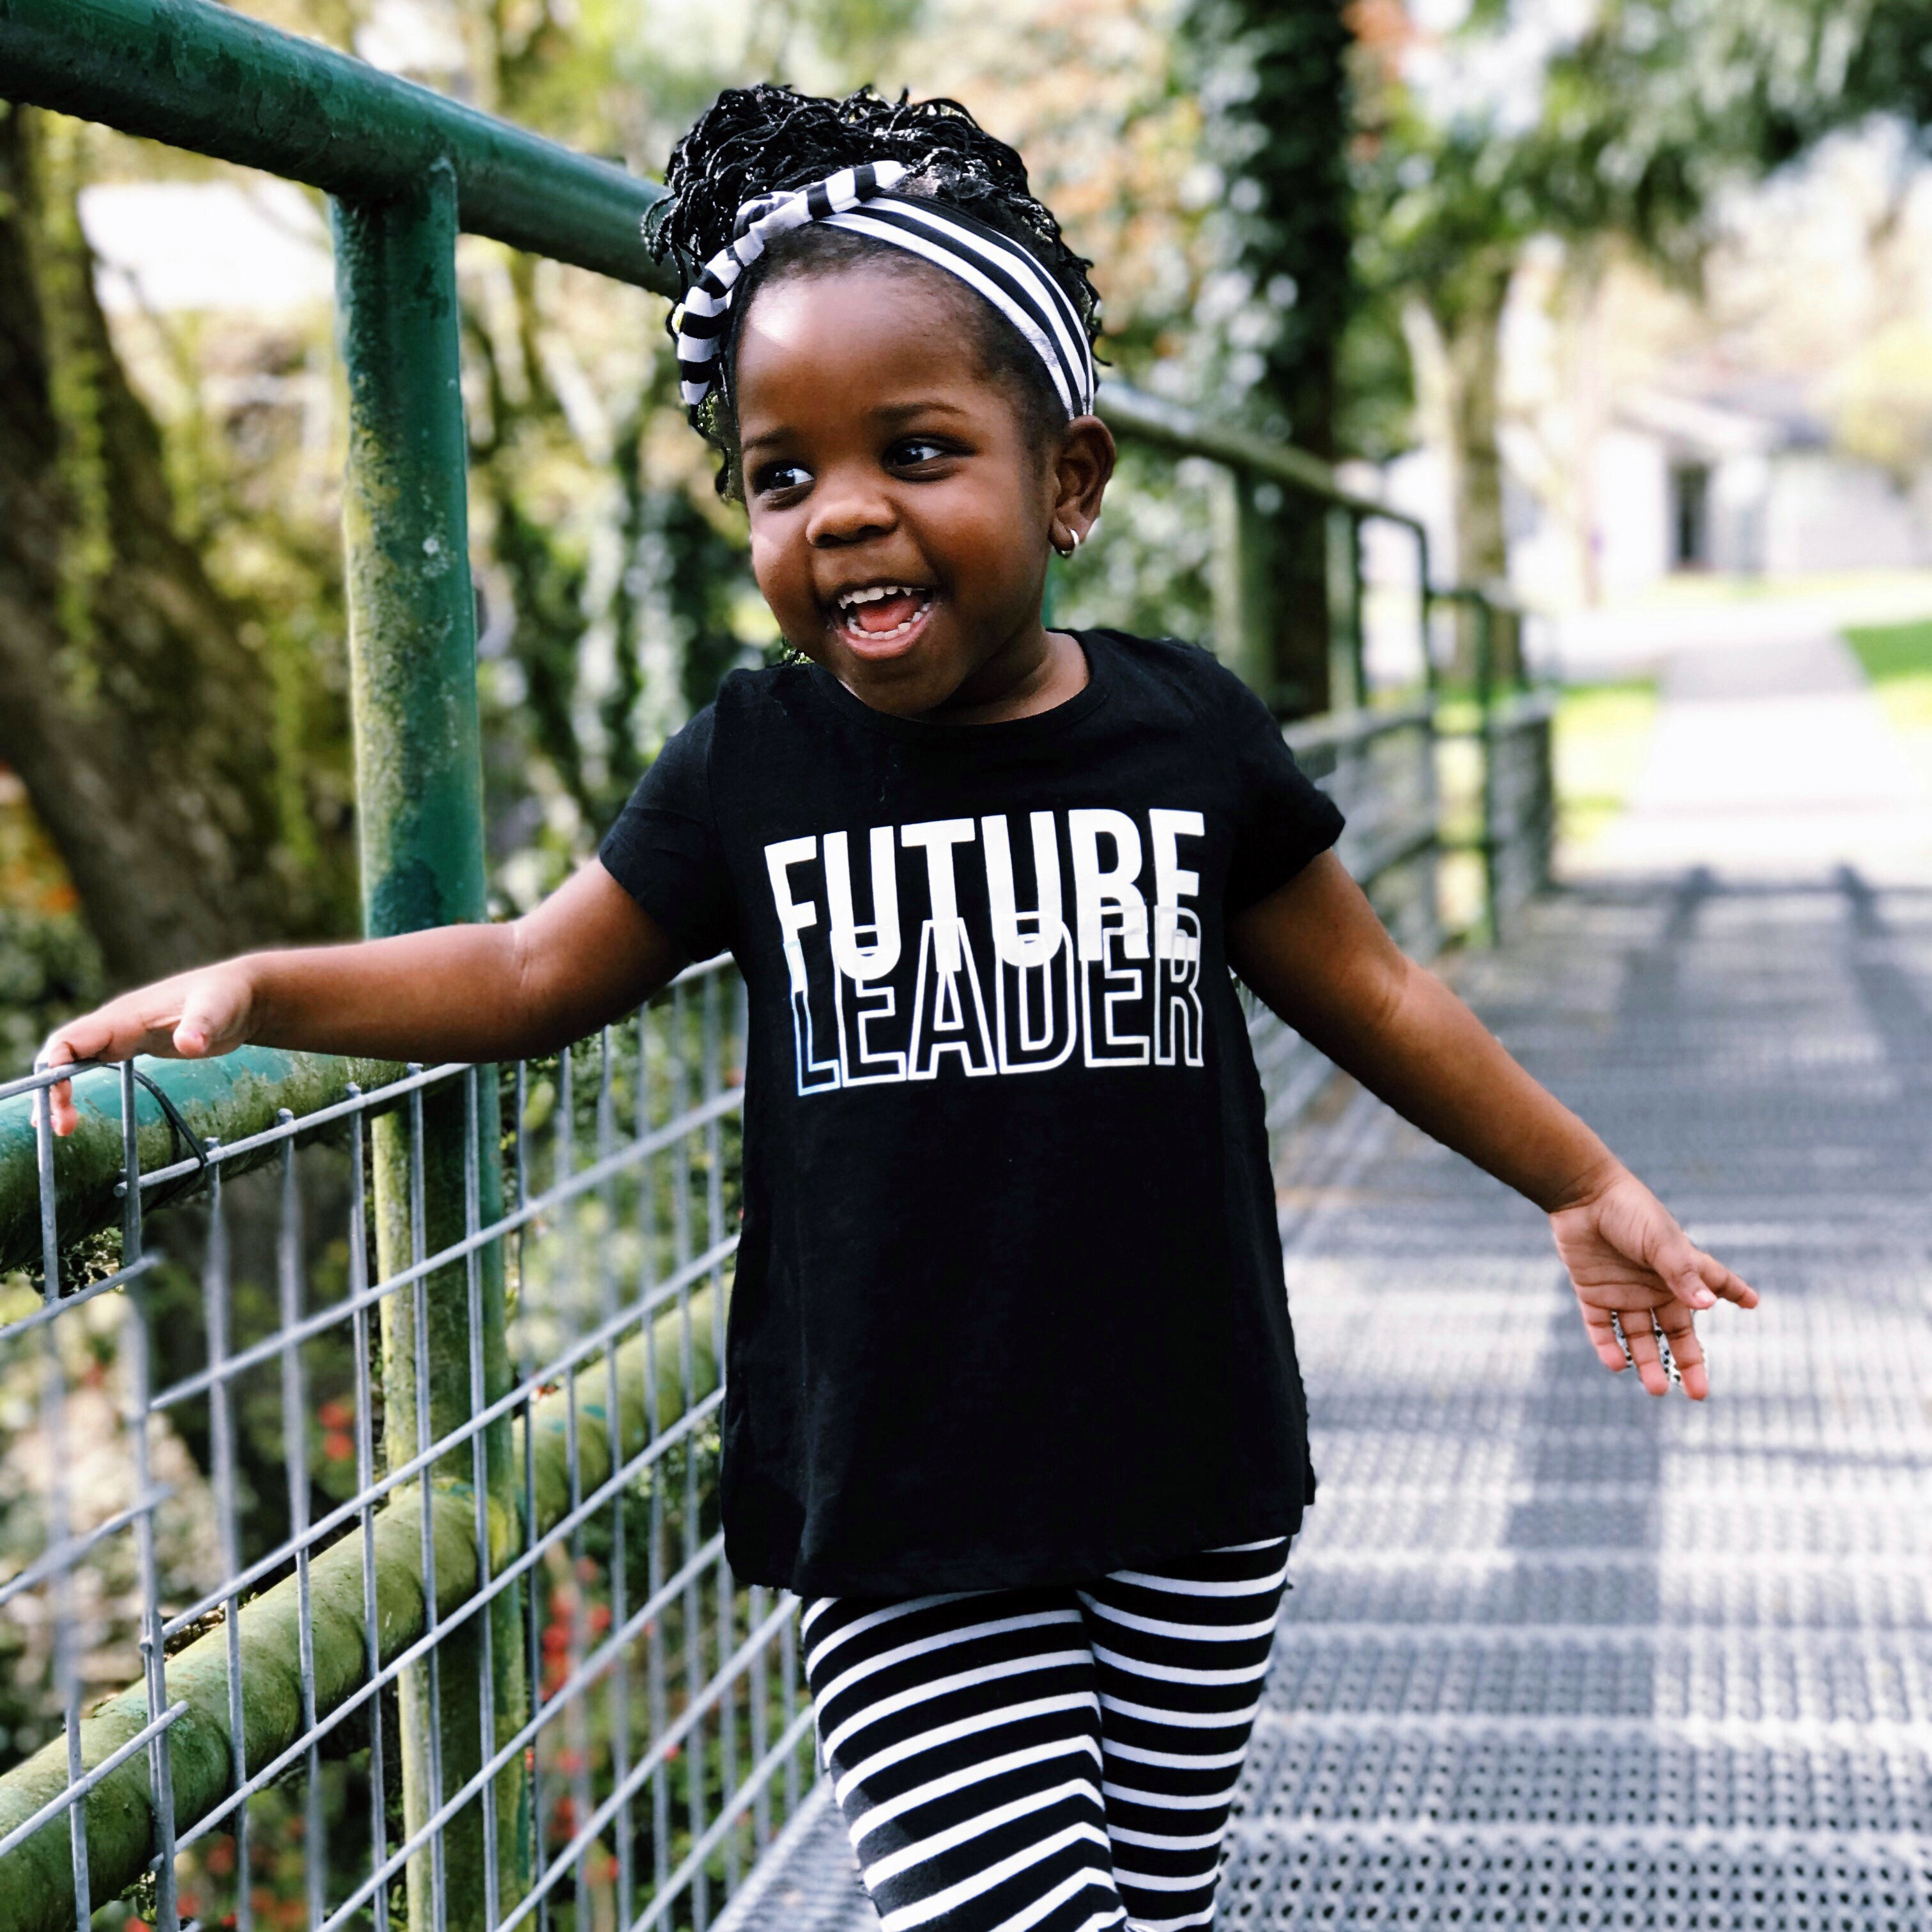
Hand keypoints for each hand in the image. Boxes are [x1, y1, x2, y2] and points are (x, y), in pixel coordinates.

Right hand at [37, 963, 257, 1138]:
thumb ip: (201, 1025)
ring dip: (60, 1090)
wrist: (242, 994)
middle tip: (61, 1127)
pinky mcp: (135, 1044)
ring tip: (61, 1128)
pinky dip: (76, 1085)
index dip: (54, 1068)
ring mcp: (123, 1034)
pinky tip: (73, 1111)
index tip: (57, 1101)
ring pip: (74, 1059)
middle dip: (53, 1087)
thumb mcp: (217, 1011)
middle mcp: (115, 1024)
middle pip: (64, 1053)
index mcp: (124, 1016)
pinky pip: (92, 1063)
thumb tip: (189, 1044)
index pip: (70, 1040)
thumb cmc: (227, 997)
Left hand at [1548, 1164, 1757, 1399]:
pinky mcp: (1593, 1292)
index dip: (1734, 1290)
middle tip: (1698, 1393)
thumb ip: (1682, 1274)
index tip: (1754, 1302)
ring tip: (1655, 1389)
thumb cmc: (1628, 1211)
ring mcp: (1624, 1291)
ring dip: (1647, 1362)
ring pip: (1639, 1336)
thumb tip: (1709, 1307)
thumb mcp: (1660, 1242)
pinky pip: (1601, 1327)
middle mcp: (1654, 1284)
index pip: (1714, 1283)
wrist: (1580, 1195)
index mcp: (1679, 1268)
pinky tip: (1616, 1364)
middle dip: (1688, 1361)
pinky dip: (1608, 1346)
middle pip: (1676, 1330)